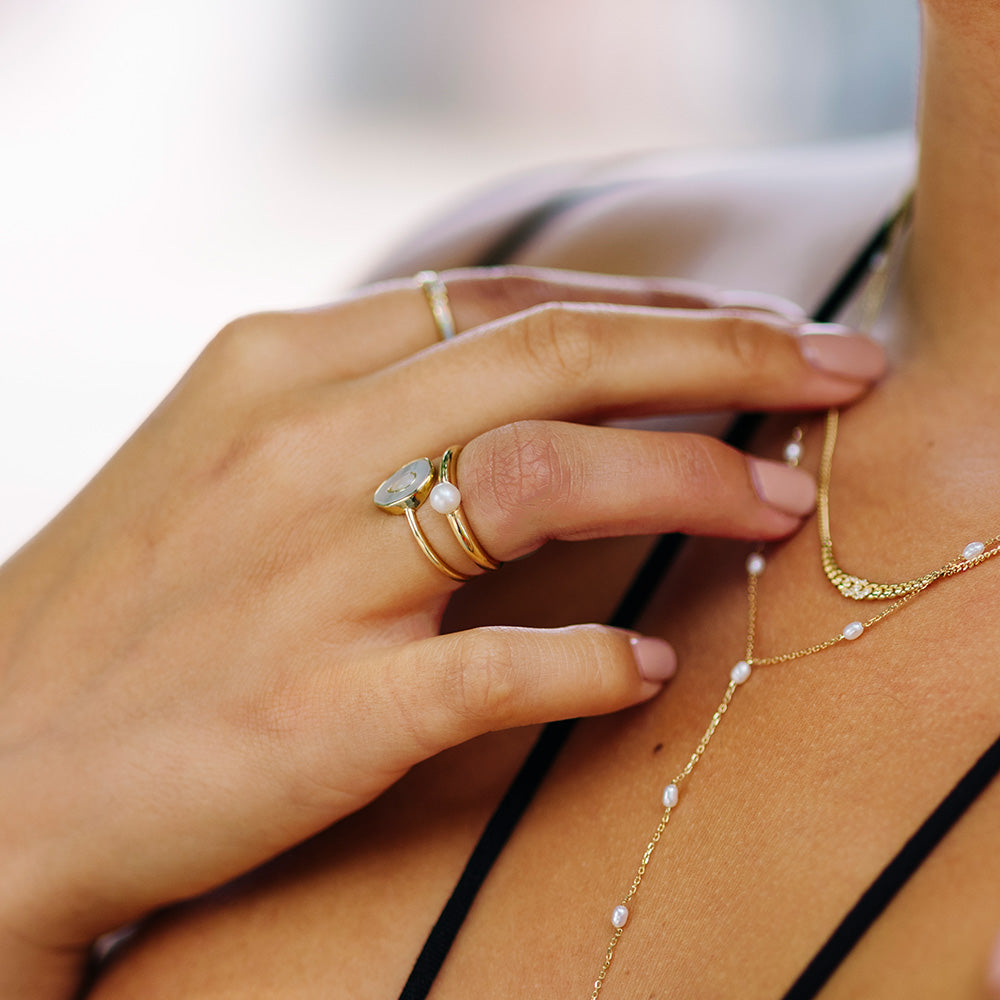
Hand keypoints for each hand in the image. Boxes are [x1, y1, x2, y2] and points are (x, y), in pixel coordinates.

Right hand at [0, 267, 883, 996]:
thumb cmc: (125, 609)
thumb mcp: (227, 455)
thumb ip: (364, 406)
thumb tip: (517, 389)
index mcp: (275, 367)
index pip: (503, 300)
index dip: (651, 307)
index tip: (753, 327)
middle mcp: (296, 447)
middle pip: (554, 356)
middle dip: (721, 350)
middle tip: (836, 370)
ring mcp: (311, 577)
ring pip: (546, 480)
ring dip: (693, 484)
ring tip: (785, 504)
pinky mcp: (324, 710)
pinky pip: (500, 664)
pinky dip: (594, 660)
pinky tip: (648, 665)